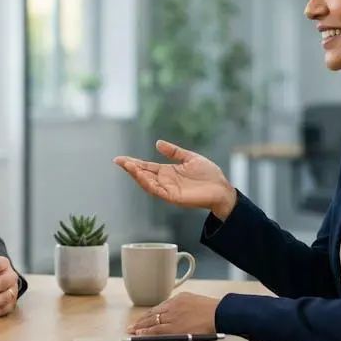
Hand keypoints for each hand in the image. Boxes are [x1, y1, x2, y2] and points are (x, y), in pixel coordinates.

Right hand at [114, 140, 236, 218]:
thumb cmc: (209, 175)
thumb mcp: (190, 158)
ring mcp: (168, 190)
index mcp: (168, 172)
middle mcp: (165, 181)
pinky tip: (141, 175)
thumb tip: (157, 143)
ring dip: (136, 175)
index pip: (147, 167)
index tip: (121, 158)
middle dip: (130, 168)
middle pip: (143, 175)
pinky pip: (156, 190)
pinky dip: (147, 183)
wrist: (222, 189)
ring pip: (147, 183)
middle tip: (118, 160)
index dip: (134, 163)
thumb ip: (174, 152)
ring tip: (127, 165)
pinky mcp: (173, 197)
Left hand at [127, 293, 220, 335]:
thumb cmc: (213, 310)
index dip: (149, 314)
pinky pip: (157, 330)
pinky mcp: (174, 328)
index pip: (159, 307)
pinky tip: (139, 334)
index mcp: (178, 299)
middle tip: (132, 325)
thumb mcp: (196, 301)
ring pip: (152, 322)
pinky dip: (146, 332)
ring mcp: (172, 317)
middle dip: (141, 320)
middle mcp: (172, 306)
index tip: (142, 318)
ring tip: (132, 330)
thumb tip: (180, 311)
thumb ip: (185, 305)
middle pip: (152, 314)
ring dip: (140, 326)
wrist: (220, 314)